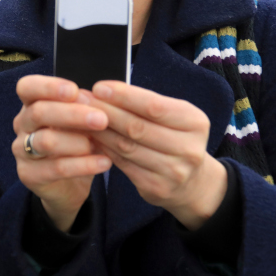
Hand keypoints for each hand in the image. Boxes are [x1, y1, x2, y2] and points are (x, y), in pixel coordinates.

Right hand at [12, 75, 111, 231]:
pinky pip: (56, 168)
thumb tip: (94, 98)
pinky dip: (84, 165)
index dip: (48, 87)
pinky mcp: (28, 175)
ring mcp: (21, 150)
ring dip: (77, 142)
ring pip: (45, 141)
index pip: (27, 87)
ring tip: (100, 145)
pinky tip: (104, 162)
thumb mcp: (80, 122)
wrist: (69, 184)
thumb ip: (83, 108)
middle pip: (38, 113)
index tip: (74, 90)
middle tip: (101, 119)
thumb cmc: (75, 143)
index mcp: (31, 104)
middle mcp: (22, 124)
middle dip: (72, 114)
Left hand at [87, 81, 226, 229]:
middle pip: (137, 127)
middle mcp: (189, 149)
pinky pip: (122, 164)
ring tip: (80, 118)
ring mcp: (174, 171)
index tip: (99, 88)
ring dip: (100, 131)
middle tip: (81, 100)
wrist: (191, 182)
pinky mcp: (157, 188)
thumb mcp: (173, 116)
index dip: (123, 96)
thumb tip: (102, 91)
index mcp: (195, 122)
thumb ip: (144, 104)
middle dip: (106, 111)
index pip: (154, 106)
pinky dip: (104, 149)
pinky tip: (91, 138)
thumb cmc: (174, 137)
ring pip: (126, 146)